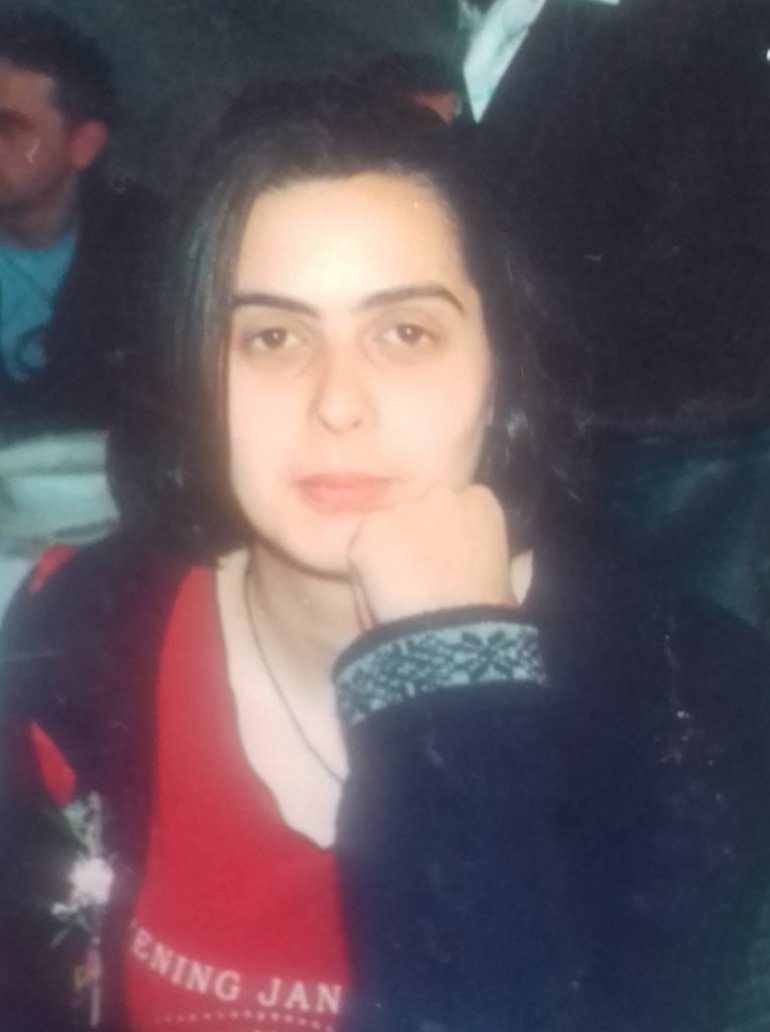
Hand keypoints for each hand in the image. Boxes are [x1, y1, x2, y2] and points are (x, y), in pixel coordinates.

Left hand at [348, 484, 515, 628]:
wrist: (454, 630)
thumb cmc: (486, 614)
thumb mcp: (501, 574)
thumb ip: (477, 551)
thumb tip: (472, 559)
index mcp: (480, 501)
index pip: (460, 504)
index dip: (449, 534)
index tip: (448, 560)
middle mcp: (441, 494)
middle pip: (420, 507)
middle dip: (417, 534)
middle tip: (420, 576)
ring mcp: (403, 509)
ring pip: (387, 525)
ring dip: (389, 549)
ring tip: (399, 591)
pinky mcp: (370, 529)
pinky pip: (361, 548)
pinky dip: (365, 570)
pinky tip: (382, 596)